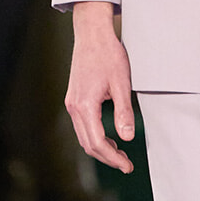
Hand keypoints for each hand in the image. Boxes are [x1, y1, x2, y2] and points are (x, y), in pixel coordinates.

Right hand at [65, 1, 134, 173]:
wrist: (92, 34)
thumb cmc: (108, 55)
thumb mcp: (122, 84)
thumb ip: (124, 113)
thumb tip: (127, 138)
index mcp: (84, 105)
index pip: (97, 143)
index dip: (113, 158)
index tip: (127, 166)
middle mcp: (73, 107)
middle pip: (88, 144)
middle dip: (107, 157)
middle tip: (126, 164)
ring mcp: (71, 103)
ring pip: (83, 136)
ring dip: (101, 148)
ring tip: (120, 153)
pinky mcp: (74, 98)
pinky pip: (82, 126)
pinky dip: (95, 136)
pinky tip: (109, 137)